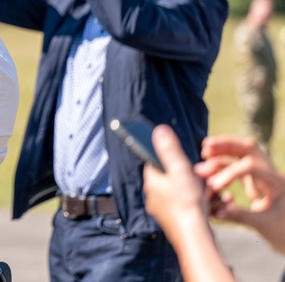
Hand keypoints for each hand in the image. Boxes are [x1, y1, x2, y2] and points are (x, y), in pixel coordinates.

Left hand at [143, 125, 209, 244]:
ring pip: (186, 193)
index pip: (158, 162)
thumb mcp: (180, 170)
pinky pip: (191, 207)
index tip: (190, 163)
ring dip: (203, 190)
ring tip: (215, 193)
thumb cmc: (187, 203)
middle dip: (194, 177)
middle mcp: (154, 197)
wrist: (196, 239)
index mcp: (151, 182)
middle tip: (208, 179)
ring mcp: (165, 211)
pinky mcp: (177, 222)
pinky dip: (203, 204)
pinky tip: (216, 205)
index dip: (175, 160)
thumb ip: (170, 150)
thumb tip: (158, 130)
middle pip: (175, 178)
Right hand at [197, 135, 284, 253]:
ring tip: (204, 152)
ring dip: (223, 150)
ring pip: (243, 153)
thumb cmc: (284, 232)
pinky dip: (224, 162)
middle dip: (226, 144)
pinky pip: (239, 164)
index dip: (228, 173)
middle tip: (205, 147)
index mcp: (276, 182)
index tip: (213, 187)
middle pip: (249, 148)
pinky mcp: (256, 182)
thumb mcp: (264, 224)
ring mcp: (263, 176)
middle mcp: (270, 174)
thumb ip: (239, 215)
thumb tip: (215, 212)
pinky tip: (211, 166)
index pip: (250, 166)